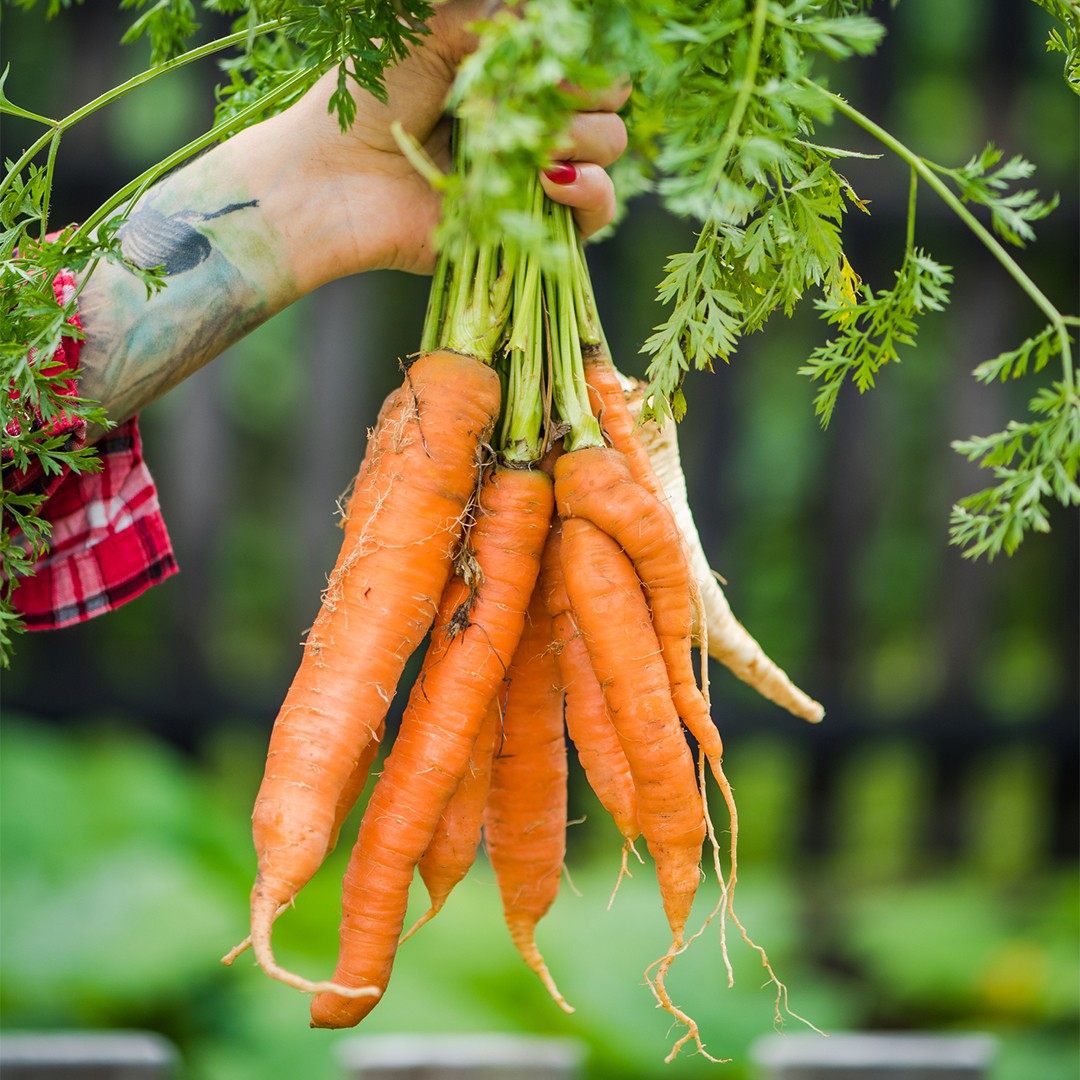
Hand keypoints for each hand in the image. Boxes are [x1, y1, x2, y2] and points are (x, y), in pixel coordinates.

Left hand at [283, 0, 629, 276]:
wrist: (334, 178)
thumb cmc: (369, 96)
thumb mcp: (433, 28)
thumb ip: (502, 16)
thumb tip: (555, 15)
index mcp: (510, 74)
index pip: (585, 56)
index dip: (584, 53)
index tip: (552, 53)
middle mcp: (529, 124)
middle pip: (610, 98)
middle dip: (588, 89)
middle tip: (539, 95)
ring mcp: (534, 178)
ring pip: (609, 148)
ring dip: (582, 136)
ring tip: (532, 143)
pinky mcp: (529, 231)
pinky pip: (596, 215)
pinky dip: (591, 192)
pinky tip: (553, 180)